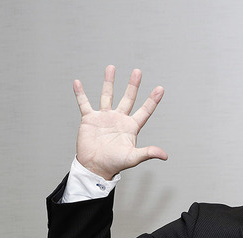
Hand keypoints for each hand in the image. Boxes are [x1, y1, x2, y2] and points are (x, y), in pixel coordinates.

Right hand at [74, 65, 166, 179]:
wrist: (95, 167)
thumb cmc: (115, 163)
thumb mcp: (133, 157)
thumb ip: (148, 153)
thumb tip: (165, 155)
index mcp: (131, 127)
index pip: (145, 111)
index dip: (152, 100)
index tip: (160, 89)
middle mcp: (119, 119)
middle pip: (128, 98)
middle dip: (133, 85)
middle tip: (137, 71)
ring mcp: (104, 117)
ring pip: (107, 95)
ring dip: (109, 82)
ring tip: (111, 67)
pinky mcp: (89, 119)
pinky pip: (84, 103)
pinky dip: (80, 93)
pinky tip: (78, 82)